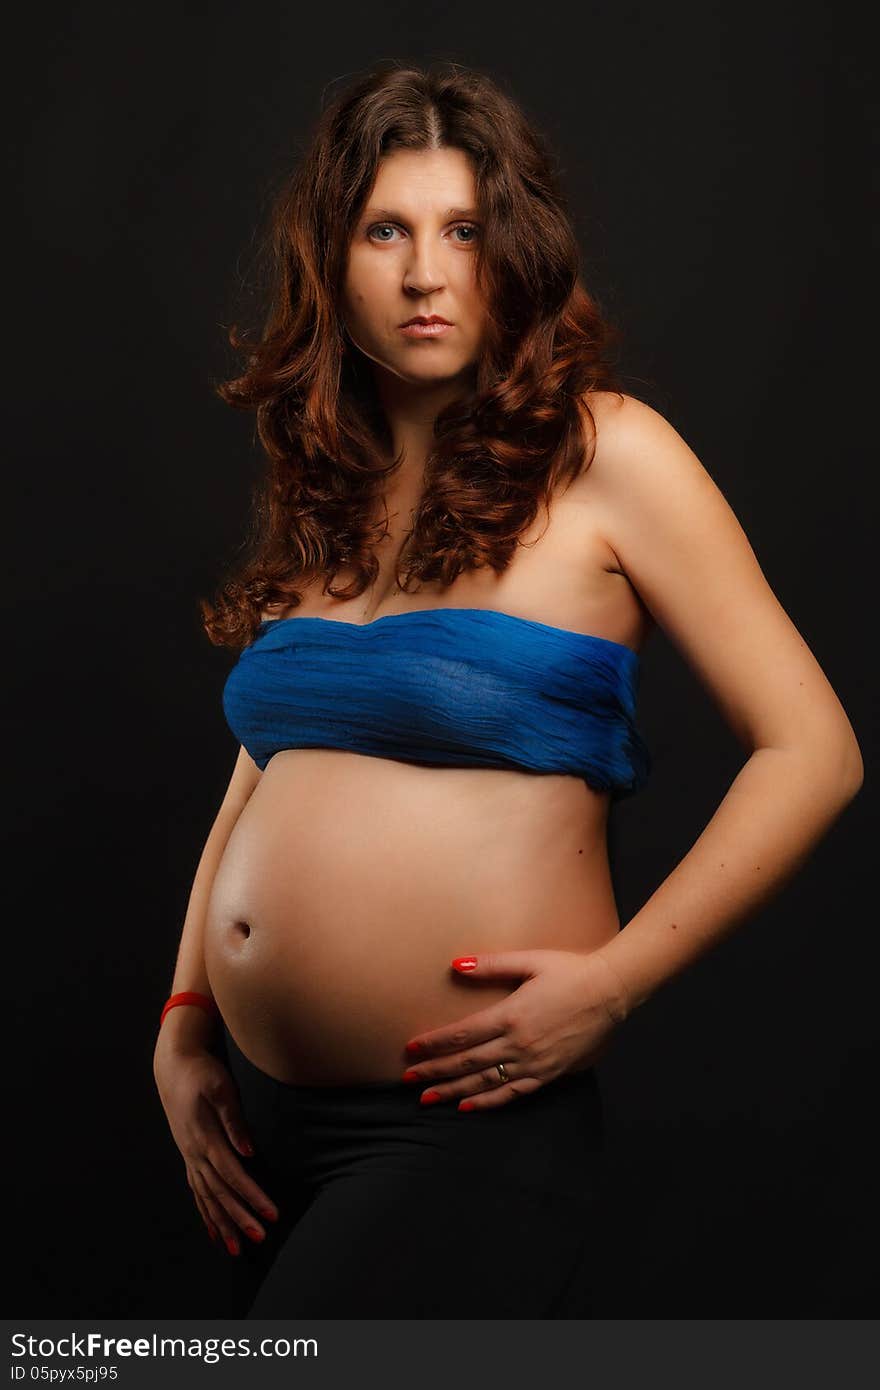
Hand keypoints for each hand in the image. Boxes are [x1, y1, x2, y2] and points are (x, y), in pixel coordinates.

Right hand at [153, 1040, 279, 1255]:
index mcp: (205, 1138)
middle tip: (259, 1239)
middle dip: (239, 1218)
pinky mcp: (189, 1154)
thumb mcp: (221, 1088)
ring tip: (235, 1249)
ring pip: (206, 1197)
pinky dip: (205, 1212)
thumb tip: (248, 1151)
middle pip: (220, 1193)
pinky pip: (196, 1191)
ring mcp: (189, 1156)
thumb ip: (234, 1120)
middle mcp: (195, 1153)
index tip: (271, 1213)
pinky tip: (213, 1231)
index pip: (233, 1175)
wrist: (174, 1065)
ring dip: (221, 1223)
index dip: (252, 1196)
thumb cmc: (201, 1072)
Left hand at [401, 947, 628, 1110]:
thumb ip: (491, 965)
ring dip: (453, 1091)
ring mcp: (534, 1063)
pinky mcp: (548, 1074)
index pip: (462, 1035)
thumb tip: (454, 964)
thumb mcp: (530, 961)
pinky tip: (468, 1106)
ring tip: (428, 1099)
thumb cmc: (570, 971)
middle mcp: (518, 1044)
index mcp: (510, 1015)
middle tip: (409, 1080)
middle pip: (467, 1062)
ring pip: (485, 1082)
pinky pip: (513, 1093)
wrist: (610, 991)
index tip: (411, 1050)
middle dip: (435, 1072)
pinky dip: (488, 1102)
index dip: (434, 1044)